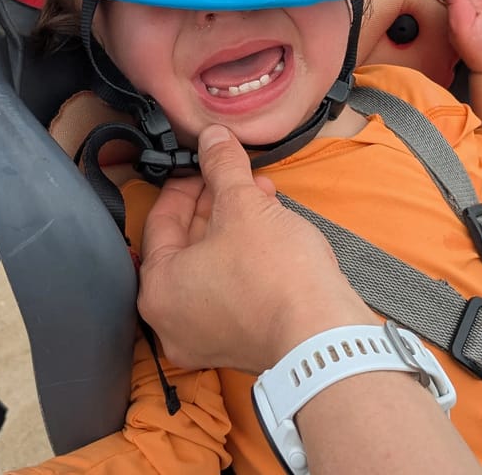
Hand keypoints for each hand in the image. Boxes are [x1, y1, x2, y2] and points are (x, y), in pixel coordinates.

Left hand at [137, 124, 377, 373]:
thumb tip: (213, 137)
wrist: (323, 334)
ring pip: (211, 268)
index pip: (161, 221)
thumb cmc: (275, 274)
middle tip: (235, 178)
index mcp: (158, 288)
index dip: (186, 184)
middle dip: (216, 204)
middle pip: (186, 246)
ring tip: (262, 197)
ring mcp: (205, 338)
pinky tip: (271, 231)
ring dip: (235, 228)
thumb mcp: (243, 204)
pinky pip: (230, 291)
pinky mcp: (237, 344)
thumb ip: (222, 165)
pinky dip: (244, 260)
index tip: (204, 166)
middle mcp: (172, 320)